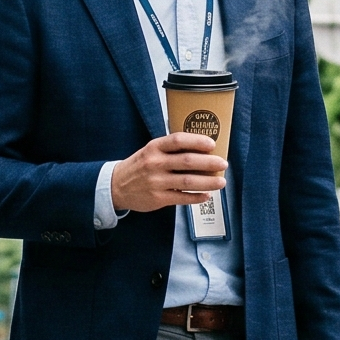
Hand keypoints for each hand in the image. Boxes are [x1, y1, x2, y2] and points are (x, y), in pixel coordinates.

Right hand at [111, 133, 227, 213]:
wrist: (117, 186)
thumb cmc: (140, 166)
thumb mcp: (151, 151)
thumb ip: (171, 149)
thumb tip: (202, 150)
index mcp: (154, 147)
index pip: (178, 141)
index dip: (197, 141)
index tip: (212, 145)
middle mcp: (155, 163)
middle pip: (187, 162)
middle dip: (209, 163)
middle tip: (223, 164)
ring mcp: (156, 182)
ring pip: (188, 182)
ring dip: (208, 182)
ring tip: (221, 182)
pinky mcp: (158, 198)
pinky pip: (182, 198)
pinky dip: (197, 197)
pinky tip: (206, 195)